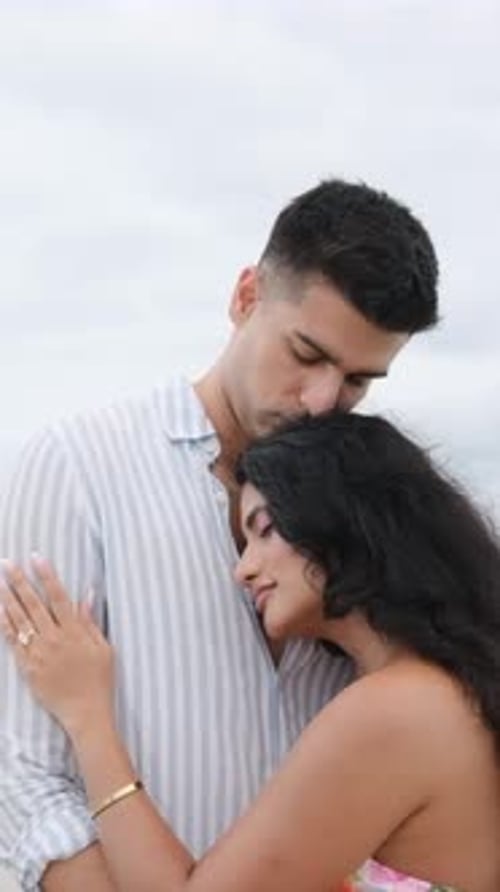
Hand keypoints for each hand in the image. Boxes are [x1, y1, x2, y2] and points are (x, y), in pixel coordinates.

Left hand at [0, 557, 114, 738]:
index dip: (46, 575)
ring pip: (19, 620)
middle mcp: (55, 639)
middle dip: (19, 581)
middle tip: (7, 563)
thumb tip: (87, 594)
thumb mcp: (103, 648)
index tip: (36, 557)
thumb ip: (91, 620)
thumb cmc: (99, 681)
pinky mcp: (28, 668)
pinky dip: (4, 624)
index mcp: (75, 631)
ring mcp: (39, 654)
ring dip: (7, 598)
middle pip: (33, 604)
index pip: (58, 596)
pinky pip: (12, 642)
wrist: (86, 713)